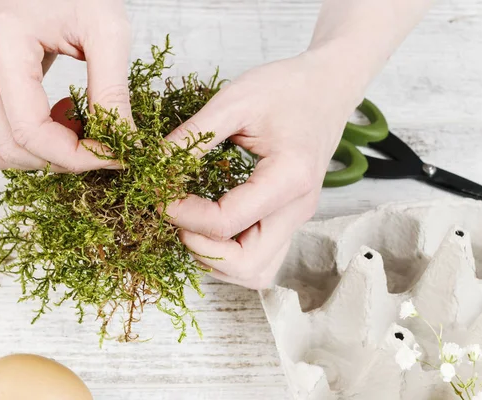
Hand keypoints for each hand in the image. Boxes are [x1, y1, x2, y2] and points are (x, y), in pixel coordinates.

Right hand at [0, 0, 132, 172]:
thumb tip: (123, 142)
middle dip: (64, 160)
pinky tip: (64, 120)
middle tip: (104, 146)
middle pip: (13, 148)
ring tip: (83, 128)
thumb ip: (113, 89)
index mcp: (2, 47)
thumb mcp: (108, 31)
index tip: (115, 155)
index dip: (76, 156)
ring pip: (0, 151)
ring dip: (46, 156)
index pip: (30, 132)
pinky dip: (33, 145)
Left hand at [164, 49, 363, 288]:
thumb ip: (193, 136)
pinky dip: (230, 255)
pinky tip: (210, 226)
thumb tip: (155, 165)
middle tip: (177, 216)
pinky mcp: (289, 218)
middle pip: (247, 265)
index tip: (159, 194)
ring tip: (192, 224)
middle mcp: (297, 209)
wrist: (327, 87)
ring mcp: (296, 218)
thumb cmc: (287, 87)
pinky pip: (260, 258)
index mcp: (288, 178)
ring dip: (217, 259)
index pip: (226, 223)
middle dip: (201, 248)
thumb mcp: (234, 101)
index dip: (183, 215)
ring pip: (256, 272)